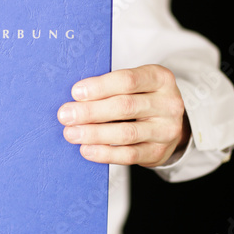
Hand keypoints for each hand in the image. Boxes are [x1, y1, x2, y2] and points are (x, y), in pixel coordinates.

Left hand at [57, 64, 189, 166]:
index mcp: (159, 78)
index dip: (100, 86)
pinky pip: (129, 155)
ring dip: (94, 134)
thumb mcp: (135, 86)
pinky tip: (86, 150)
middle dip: (91, 111)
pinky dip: (105, 153)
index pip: (128, 80)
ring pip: (126, 133)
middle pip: (125, 106)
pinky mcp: (159, 152)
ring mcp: (166, 130)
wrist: (168, 125)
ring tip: (71, 133)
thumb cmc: (141, 99)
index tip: (76, 92)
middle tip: (65, 115)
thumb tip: (75, 98)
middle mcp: (168, 103)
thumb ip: (110, 88)